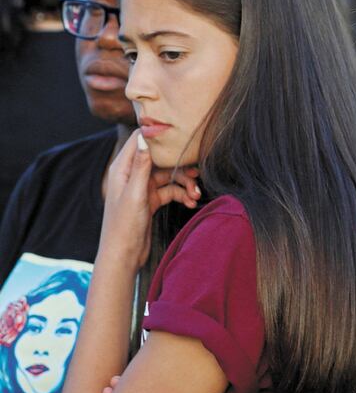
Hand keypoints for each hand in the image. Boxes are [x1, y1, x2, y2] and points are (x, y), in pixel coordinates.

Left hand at [98, 131, 200, 268]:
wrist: (124, 256)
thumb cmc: (123, 226)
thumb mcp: (135, 193)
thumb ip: (141, 165)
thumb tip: (145, 137)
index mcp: (122, 168)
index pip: (139, 140)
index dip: (157, 136)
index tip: (177, 136)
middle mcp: (132, 174)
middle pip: (160, 159)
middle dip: (179, 165)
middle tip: (196, 173)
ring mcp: (143, 187)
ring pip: (169, 176)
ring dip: (184, 183)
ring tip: (196, 194)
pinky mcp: (151, 200)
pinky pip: (170, 191)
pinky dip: (181, 195)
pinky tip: (191, 202)